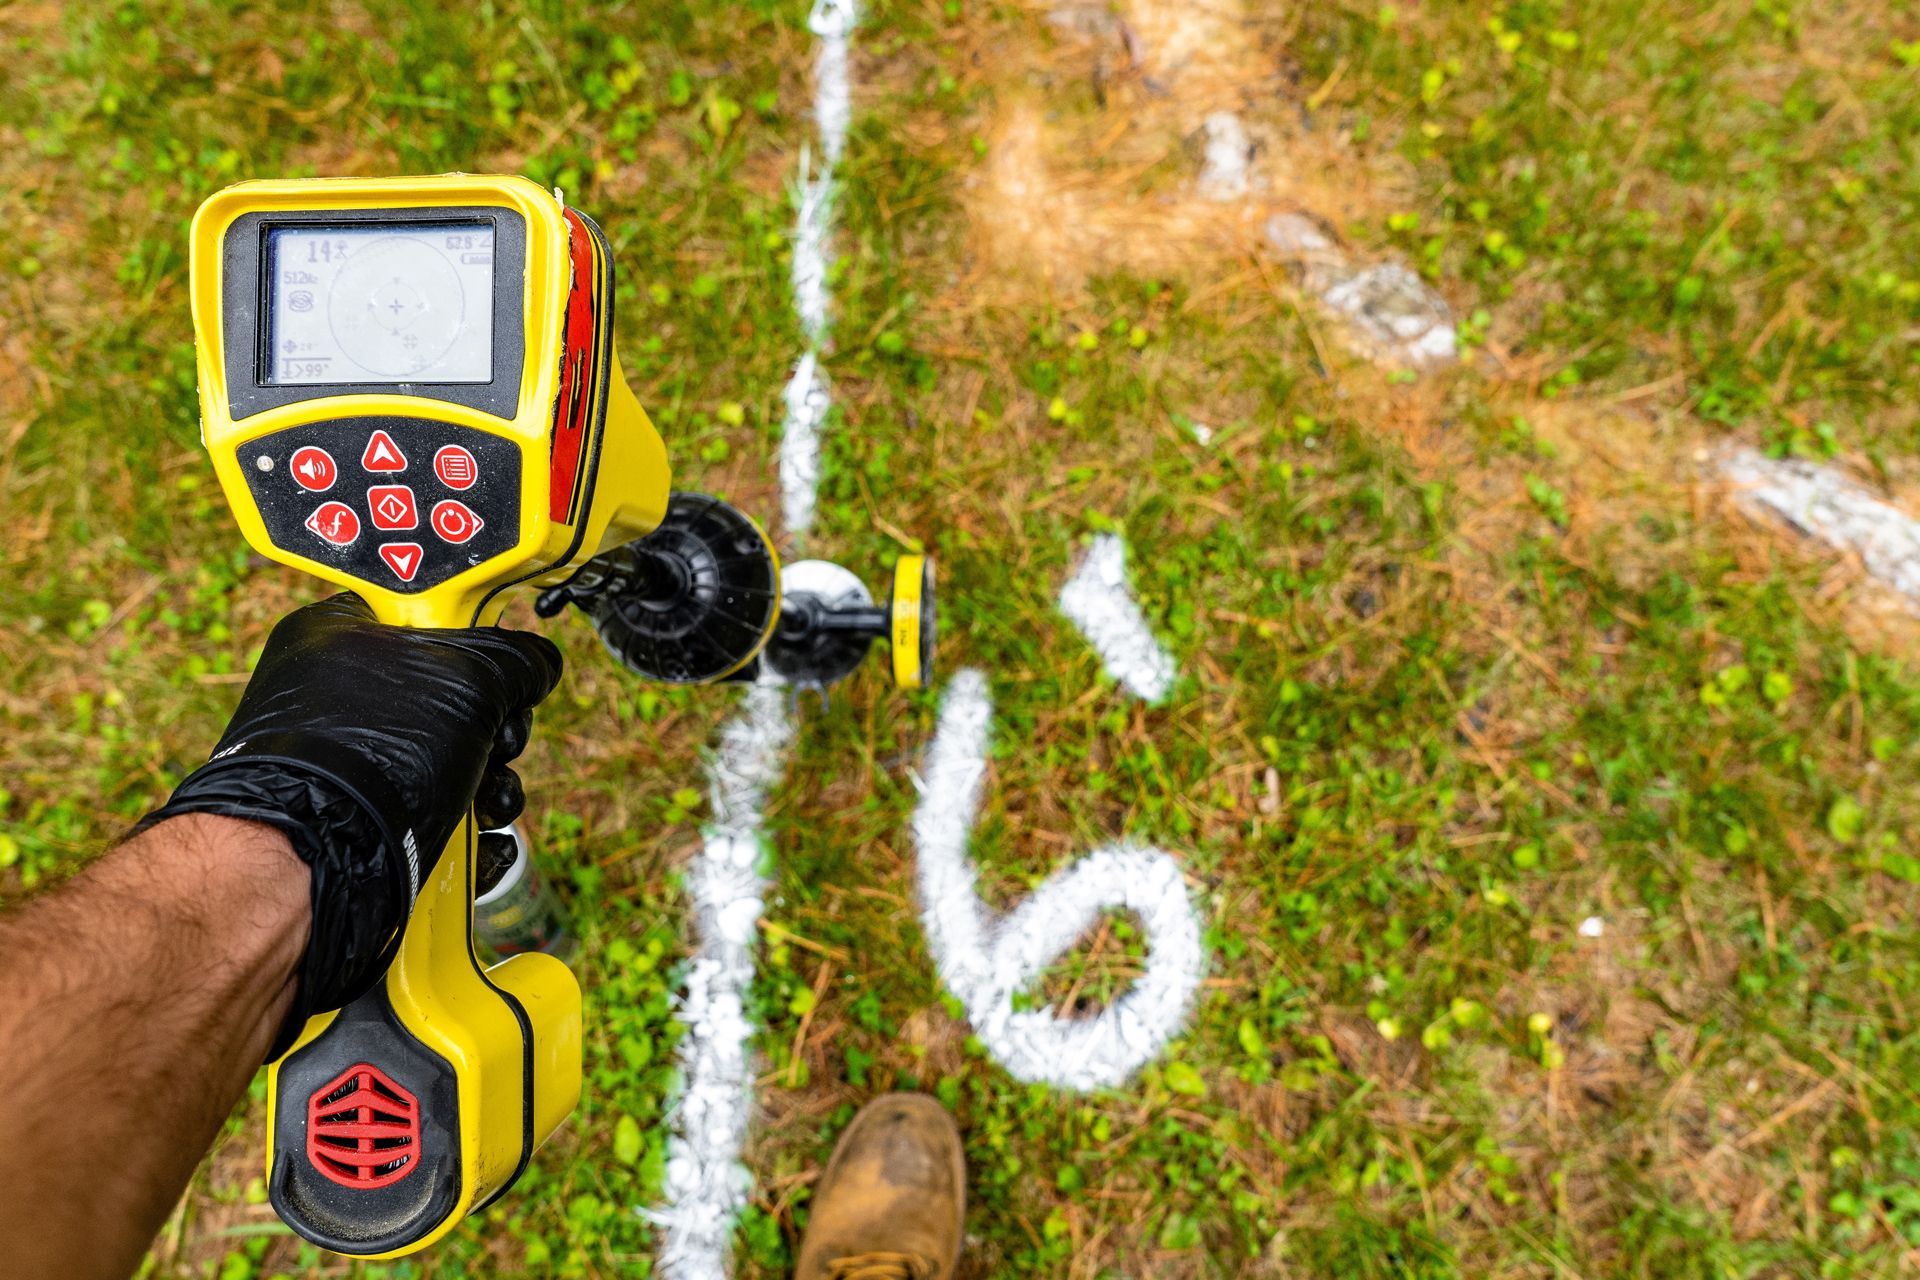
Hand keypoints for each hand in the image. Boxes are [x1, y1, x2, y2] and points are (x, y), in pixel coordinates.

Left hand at [145, 594, 562, 1054]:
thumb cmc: (371, 754)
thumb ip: (515, 659)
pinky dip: (462, 826)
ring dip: (488, 784)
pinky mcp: (351, 820)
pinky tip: (476, 838)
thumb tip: (537, 664)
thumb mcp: (469, 678)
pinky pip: (427, 811)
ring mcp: (338, 760)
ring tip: (489, 803)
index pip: (428, 619)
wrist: (313, 860)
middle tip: (497, 747)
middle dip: (493, 733)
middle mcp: (330, 694)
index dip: (480, 646)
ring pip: (446, 761)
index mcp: (336, 633)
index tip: (502, 676)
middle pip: (450, 698)